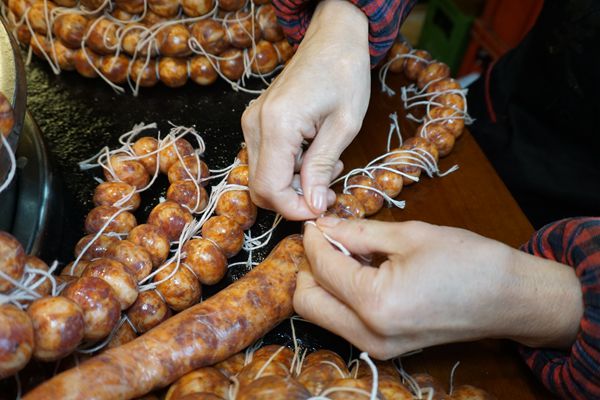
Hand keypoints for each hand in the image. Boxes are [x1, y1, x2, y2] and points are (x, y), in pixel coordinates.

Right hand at [241, 0, 370, 219]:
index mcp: (277, 125)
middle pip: (260, 187)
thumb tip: (312, 205)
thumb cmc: (344, 73)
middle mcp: (255, 125)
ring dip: (293, 184)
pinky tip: (313, 156)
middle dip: (294, 198)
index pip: (270, 188)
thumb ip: (322, 168)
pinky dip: (288, 169)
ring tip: (327, 166)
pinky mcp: (256, 122)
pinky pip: (266, 160)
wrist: (332, 38)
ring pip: (262, 176)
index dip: (294, 208)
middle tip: (327, 189)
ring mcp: (252, 122)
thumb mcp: (344, 126)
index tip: (320, 208)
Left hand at [295, 217, 582, 358]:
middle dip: (308, 267)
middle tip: (326, 239)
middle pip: (307, 301)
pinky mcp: (385, 349)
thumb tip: (323, 227)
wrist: (511, 298)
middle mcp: (370, 334)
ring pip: (321, 315)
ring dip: (321, 283)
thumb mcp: (409, 235)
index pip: (322, 268)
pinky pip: (344, 323)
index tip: (315, 221)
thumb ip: (356, 232)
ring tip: (345, 253)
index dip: (313, 239)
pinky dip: (340, 297)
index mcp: (376, 303)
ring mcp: (378, 348)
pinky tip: (360, 272)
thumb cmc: (468, 260)